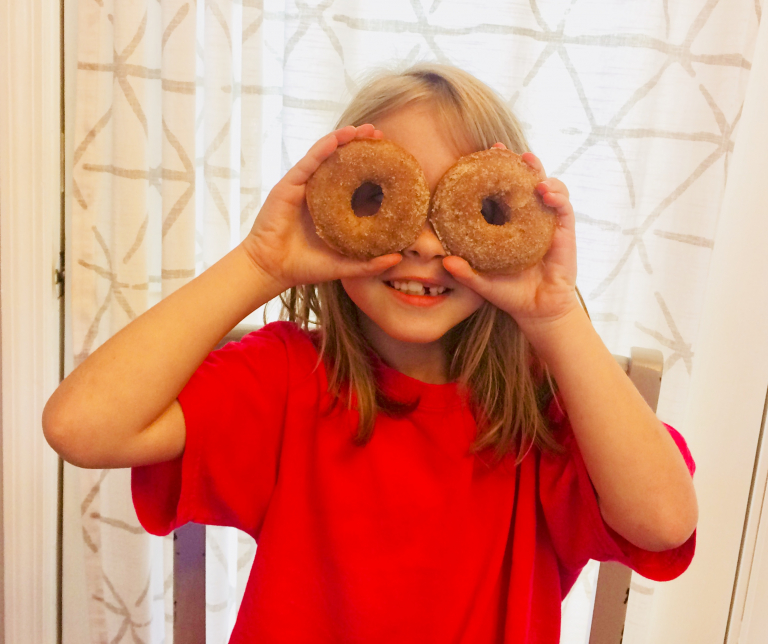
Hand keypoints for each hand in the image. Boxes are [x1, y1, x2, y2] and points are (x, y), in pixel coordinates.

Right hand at [241, 124, 401, 293]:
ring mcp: (305, 187)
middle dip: (361, 147)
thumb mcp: (344, 265)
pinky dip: (323, 148)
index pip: (356, 182)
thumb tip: (399, 257)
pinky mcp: (290, 185)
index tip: (392, 158)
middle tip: (381, 135)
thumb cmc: (305, 267)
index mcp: (333, 209)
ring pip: (326, 156)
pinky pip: (309, 162)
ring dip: (345, 139)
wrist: (272, 269)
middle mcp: (320, 193)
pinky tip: (338, 137)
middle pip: (343, 163)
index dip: (372, 169)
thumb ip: (370, 263)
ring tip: (364, 129)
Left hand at [442, 146, 578, 331]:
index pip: (501, 190)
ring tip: (529, 163)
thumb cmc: (509, 293)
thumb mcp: (482, 283)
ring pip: (547, 186)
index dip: (493, 171)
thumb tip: (444, 262)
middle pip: (524, 180)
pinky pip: (563, 207)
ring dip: (538, 172)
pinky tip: (546, 192)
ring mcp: (547, 221)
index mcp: (507, 223)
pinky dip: (557, 195)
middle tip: (500, 149)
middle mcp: (528, 217)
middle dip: (515, 162)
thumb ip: (465, 272)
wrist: (537, 311)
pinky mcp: (564, 231)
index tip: (480, 155)